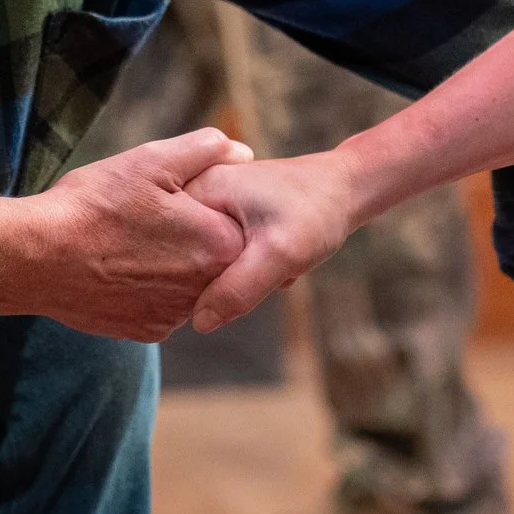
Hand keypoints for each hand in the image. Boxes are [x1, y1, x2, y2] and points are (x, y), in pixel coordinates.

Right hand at [25, 127, 252, 340]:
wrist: (35, 257)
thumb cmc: (93, 205)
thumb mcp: (151, 160)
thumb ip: (207, 150)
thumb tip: (242, 151)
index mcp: (217, 245)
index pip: (243, 225)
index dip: (216, 206)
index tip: (187, 197)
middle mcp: (204, 289)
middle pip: (218, 258)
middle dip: (197, 236)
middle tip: (157, 217)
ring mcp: (174, 315)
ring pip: (191, 283)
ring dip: (175, 265)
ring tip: (137, 241)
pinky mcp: (146, 331)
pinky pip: (163, 305)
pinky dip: (150, 287)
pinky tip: (123, 266)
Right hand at [179, 151, 364, 330]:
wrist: (347, 189)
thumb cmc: (316, 211)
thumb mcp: (280, 254)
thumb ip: (238, 289)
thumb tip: (199, 323)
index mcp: (199, 189)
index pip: (166, 245)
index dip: (193, 273)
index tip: (239, 272)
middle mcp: (198, 192)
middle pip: (187, 257)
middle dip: (225, 273)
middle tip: (265, 259)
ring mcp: (212, 203)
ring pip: (207, 262)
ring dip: (241, 272)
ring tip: (275, 255)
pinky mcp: (226, 216)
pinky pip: (222, 256)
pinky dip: (248, 265)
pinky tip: (274, 256)